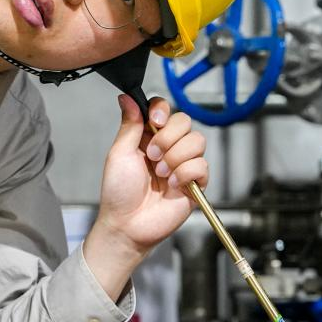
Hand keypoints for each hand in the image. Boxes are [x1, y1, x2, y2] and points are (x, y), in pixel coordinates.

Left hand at [84, 95, 207, 299]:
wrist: (127, 224)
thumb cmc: (119, 193)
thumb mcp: (119, 153)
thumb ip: (130, 124)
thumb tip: (127, 97)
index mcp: (148, 137)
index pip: (164, 110)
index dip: (162, 112)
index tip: (154, 122)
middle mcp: (168, 148)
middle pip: (185, 121)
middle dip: (168, 137)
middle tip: (152, 156)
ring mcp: (183, 164)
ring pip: (197, 141)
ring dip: (175, 157)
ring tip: (160, 174)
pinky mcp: (195, 183)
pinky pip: (202, 165)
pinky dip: (185, 174)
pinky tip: (172, 185)